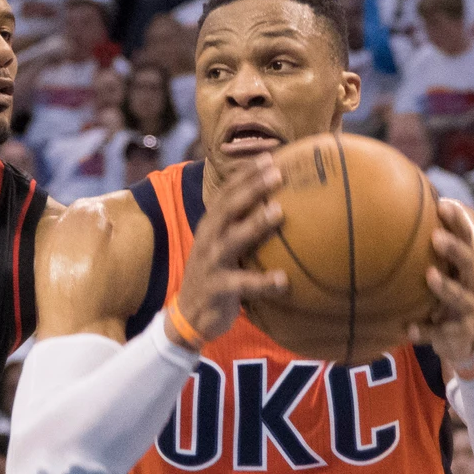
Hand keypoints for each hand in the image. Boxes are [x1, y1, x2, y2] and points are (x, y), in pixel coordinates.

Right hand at [169, 154, 285, 347]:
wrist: (189, 316)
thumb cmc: (216, 275)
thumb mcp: (223, 246)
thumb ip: (242, 227)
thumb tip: (280, 206)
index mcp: (211, 226)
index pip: (227, 193)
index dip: (246, 174)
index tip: (270, 156)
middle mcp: (208, 240)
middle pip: (229, 208)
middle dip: (252, 188)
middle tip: (278, 173)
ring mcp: (211, 264)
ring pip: (233, 240)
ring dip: (255, 224)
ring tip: (279, 212)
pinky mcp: (217, 289)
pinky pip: (242, 285)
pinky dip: (263, 282)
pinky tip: (284, 280)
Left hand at [410, 198, 473, 368]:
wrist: (464, 341)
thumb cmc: (444, 298)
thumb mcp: (442, 274)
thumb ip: (426, 254)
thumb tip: (396, 218)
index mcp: (463, 268)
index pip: (465, 239)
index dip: (458, 222)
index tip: (443, 205)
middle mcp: (469, 285)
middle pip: (467, 263)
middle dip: (454, 249)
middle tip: (436, 237)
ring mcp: (466, 310)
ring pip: (460, 297)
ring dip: (445, 286)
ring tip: (430, 276)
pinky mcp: (457, 334)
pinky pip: (440, 333)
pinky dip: (425, 331)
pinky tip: (410, 329)